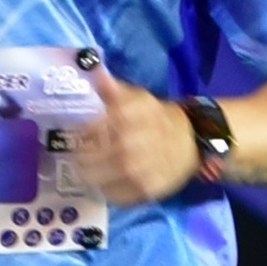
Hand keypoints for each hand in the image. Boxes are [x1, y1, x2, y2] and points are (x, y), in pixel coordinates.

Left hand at [68, 70, 199, 207]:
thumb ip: (112, 89)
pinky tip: (105, 185)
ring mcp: (143, 166)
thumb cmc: (156, 117)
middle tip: (77, 159)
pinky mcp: (149, 188)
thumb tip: (91, 69)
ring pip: (103, 177)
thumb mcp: (137, 98)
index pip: (96, 126)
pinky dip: (108, 192)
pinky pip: (118, 195)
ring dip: (90, 176)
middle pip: (93, 155)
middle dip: (82, 158)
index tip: (74, 137)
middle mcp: (138, 139)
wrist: (192, 140)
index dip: (82, 134)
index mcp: (134, 112)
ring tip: (86, 174)